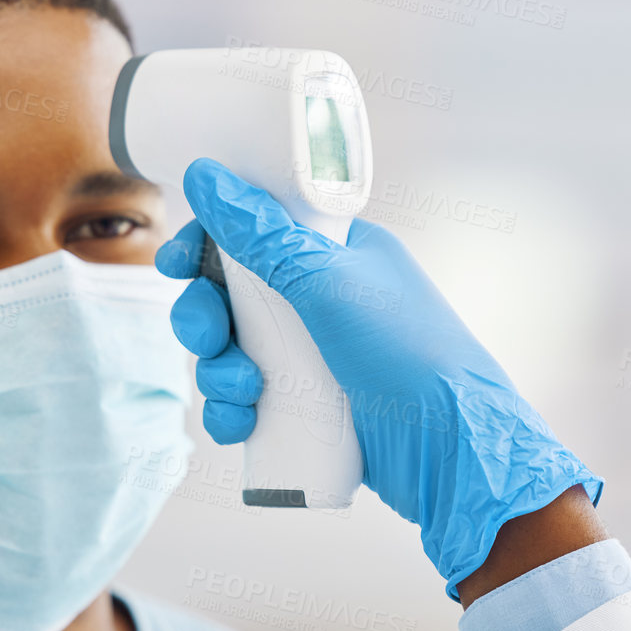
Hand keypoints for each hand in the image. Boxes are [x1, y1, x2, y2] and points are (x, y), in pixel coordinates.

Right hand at [155, 158, 601, 596]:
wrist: (455, 455)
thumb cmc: (408, 355)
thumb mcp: (329, 285)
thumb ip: (263, 235)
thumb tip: (204, 175)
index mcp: (334, 254)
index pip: (252, 232)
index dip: (206, 246)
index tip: (176, 265)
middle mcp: (321, 300)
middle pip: (228, 296)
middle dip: (204, 319)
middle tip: (208, 338)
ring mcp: (314, 357)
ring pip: (230, 352)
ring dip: (217, 373)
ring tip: (242, 393)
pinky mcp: (308, 409)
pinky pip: (246, 401)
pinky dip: (232, 412)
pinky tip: (241, 425)